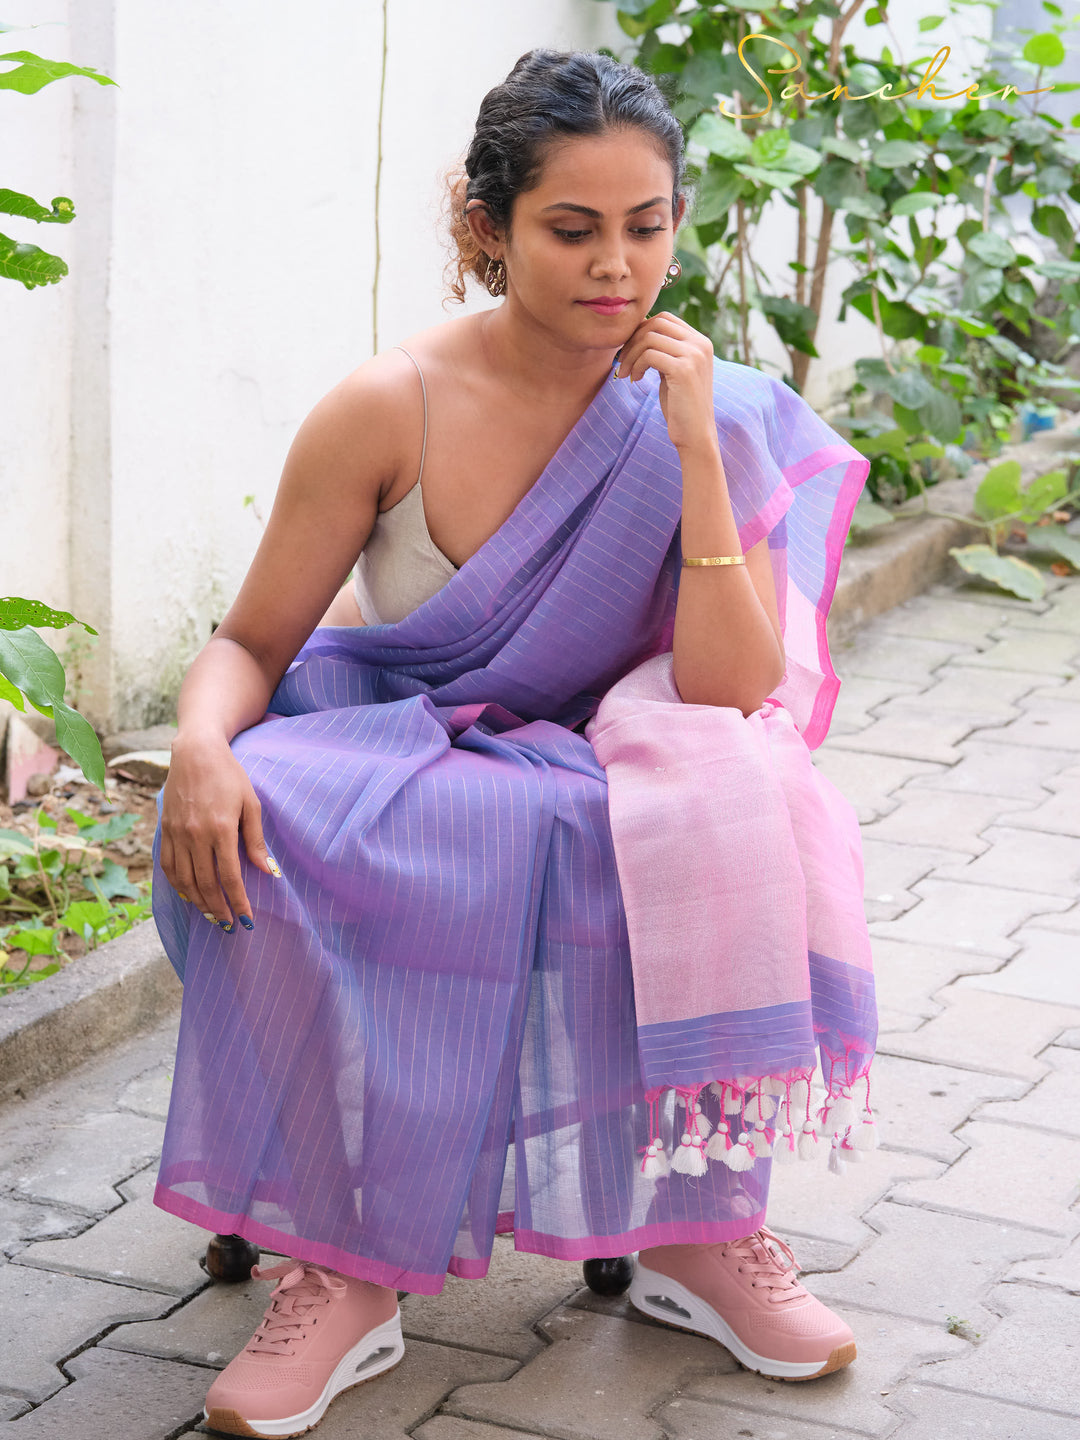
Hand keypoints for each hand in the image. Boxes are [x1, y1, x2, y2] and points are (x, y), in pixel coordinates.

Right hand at [159, 735, 274, 930]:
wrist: (196, 752)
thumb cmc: (229, 775)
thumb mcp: (251, 804)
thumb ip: (256, 840)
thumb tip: (267, 871)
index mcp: (221, 829)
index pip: (229, 877)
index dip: (238, 902)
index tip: (246, 919)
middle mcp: (196, 835)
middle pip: (205, 884)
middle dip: (218, 909)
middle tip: (228, 925)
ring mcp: (177, 833)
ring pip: (184, 880)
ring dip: (198, 902)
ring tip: (211, 915)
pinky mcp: (165, 829)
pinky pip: (168, 865)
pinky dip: (178, 885)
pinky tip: (188, 894)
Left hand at [615, 311, 716, 453]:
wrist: (695, 435)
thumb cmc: (680, 405)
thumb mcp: (673, 371)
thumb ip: (665, 350)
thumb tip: (640, 330)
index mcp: (700, 342)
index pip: (664, 319)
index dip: (641, 330)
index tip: (630, 351)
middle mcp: (700, 344)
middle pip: (656, 324)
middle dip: (633, 340)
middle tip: (622, 361)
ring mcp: (694, 355)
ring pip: (649, 338)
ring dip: (631, 355)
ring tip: (627, 374)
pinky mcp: (683, 370)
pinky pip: (649, 355)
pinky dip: (636, 365)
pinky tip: (636, 380)